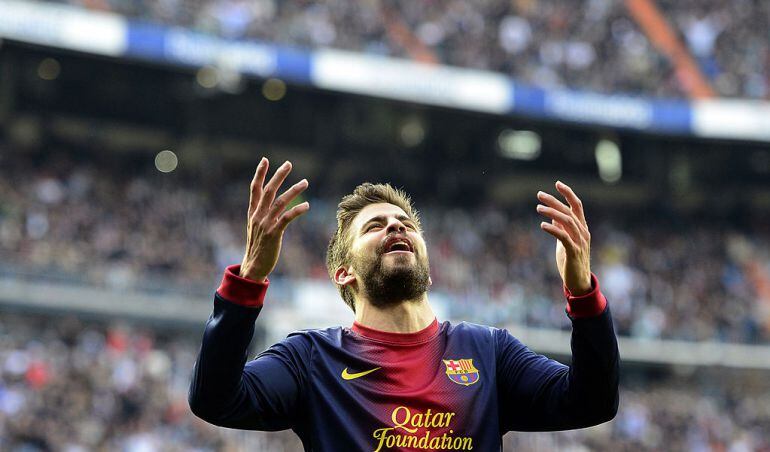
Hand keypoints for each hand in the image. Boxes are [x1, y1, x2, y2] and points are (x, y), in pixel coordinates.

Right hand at [240, 158, 309, 281]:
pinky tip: (307, 206)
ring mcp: (265, 224)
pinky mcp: (273, 234)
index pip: (255, 189)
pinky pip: (286, 218)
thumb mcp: (255, 228)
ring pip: (280, 202)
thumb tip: (271, 203)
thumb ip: (262, 214)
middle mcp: (258, 216)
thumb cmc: (257, 248)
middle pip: (268, 191)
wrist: (253, 267)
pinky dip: (297, 211)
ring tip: (305, 182)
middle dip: (278, 176)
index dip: (260, 174)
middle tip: (289, 164)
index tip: (265, 160)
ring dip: (293, 191)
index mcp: (253, 213)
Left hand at [536, 181, 591, 295]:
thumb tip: (552, 213)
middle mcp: (583, 232)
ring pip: (567, 221)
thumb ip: (561, 227)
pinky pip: (563, 237)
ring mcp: (580, 242)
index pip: (577, 206)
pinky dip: (553, 229)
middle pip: (569, 211)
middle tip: (539, 195)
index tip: (557, 183)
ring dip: (552, 213)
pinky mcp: (574, 252)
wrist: (579, 282)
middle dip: (554, 201)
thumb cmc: (571, 261)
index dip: (568, 193)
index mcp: (582, 228)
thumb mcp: (565, 241)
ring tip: (538, 208)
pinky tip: (542, 225)